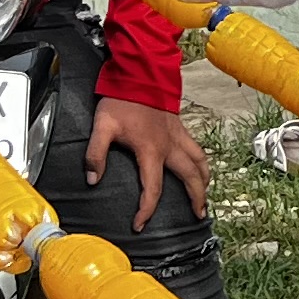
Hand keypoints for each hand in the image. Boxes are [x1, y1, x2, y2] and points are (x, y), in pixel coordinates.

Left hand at [86, 96, 208, 228]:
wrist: (141, 74)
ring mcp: (178, 136)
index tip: (139, 225)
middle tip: (198, 214)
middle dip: (196, 197)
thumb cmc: (122, 100)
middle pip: (190, 177)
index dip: (146, 210)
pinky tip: (200, 166)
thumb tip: (92, 179)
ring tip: (205, 194)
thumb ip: (95, 154)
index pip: (153, 188)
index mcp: (151, 150)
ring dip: (204, 180)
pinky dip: (202, 161)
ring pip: (200, 161)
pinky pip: (197, 148)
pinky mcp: (180, 127)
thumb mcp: (102, 127)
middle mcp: (170, 146)